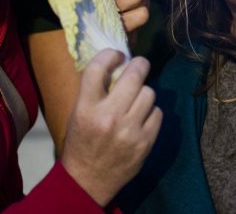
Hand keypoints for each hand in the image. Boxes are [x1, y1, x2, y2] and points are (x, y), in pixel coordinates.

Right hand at [60, 50, 162, 205]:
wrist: (88, 180)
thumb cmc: (82, 142)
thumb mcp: (78, 113)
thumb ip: (94, 90)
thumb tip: (119, 63)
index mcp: (86, 108)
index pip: (98, 68)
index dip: (110, 55)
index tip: (117, 55)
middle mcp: (108, 116)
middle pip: (134, 75)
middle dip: (139, 65)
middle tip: (139, 65)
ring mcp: (129, 130)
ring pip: (149, 93)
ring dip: (144, 93)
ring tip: (136, 100)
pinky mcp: (145, 142)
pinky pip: (157, 112)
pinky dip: (151, 112)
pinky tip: (142, 118)